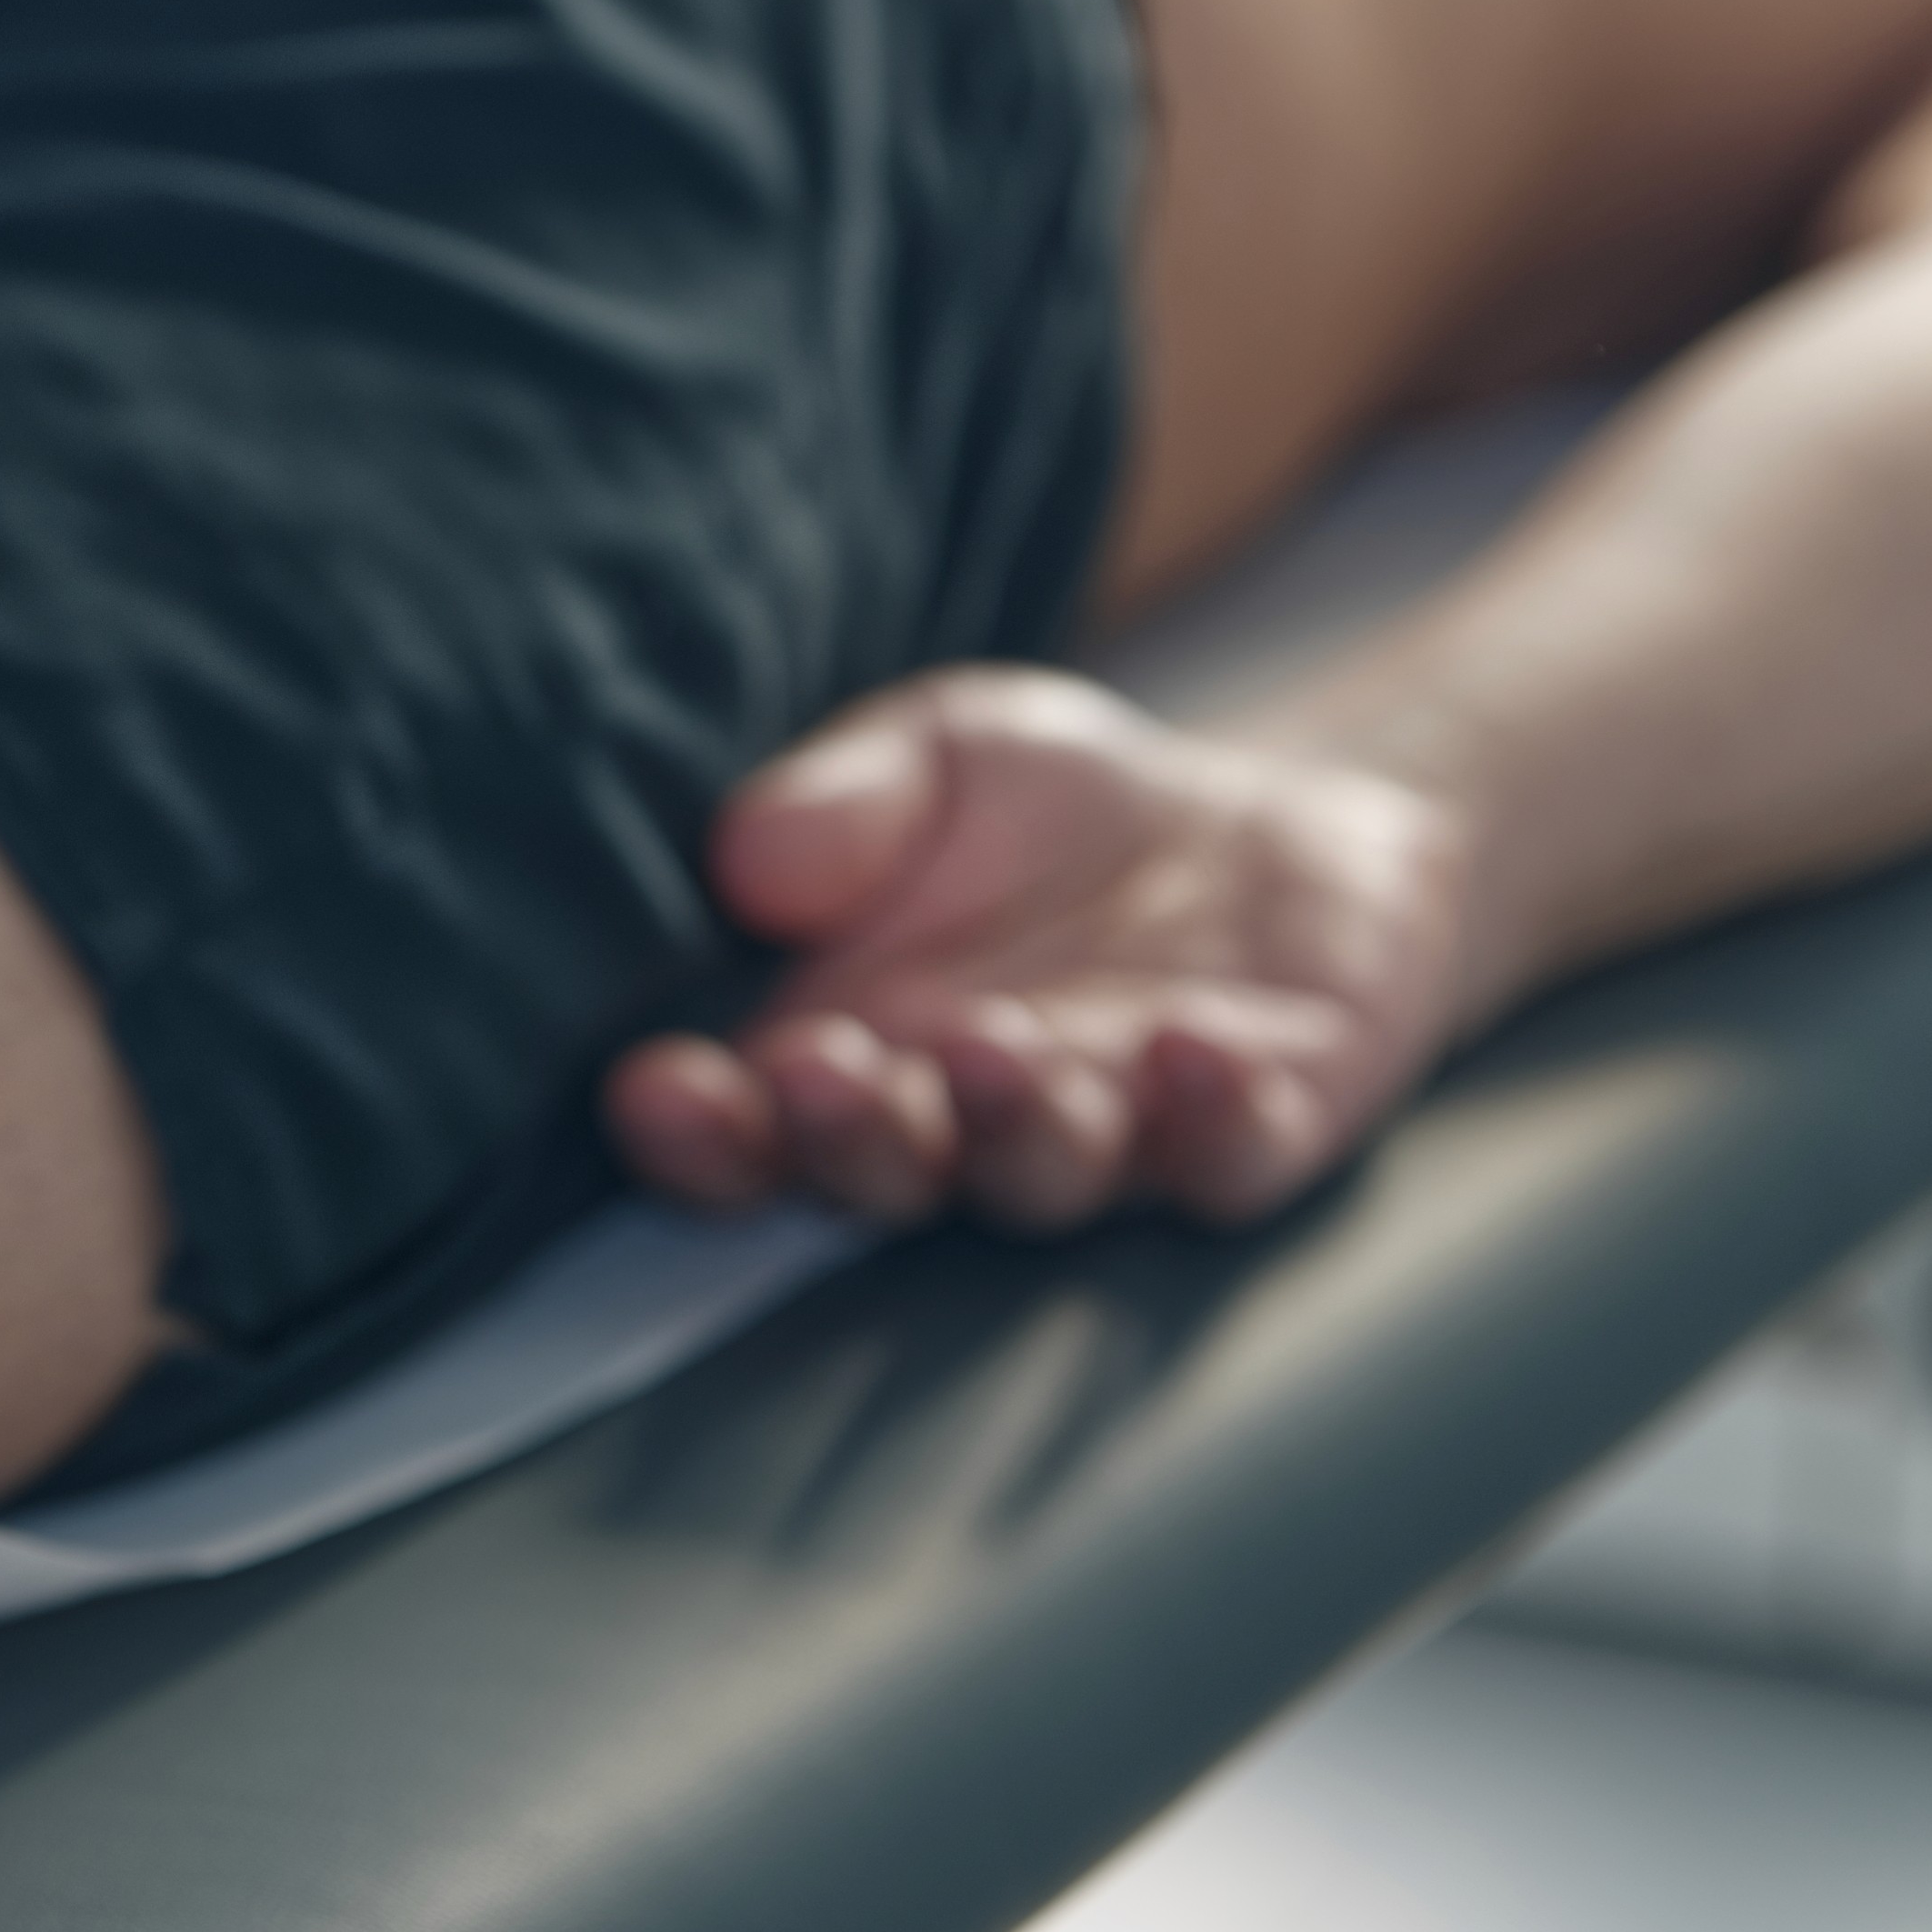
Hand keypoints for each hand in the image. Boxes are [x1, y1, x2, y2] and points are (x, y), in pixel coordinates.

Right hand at [605, 668, 1475, 1231]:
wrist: (1275, 829)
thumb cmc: (1059, 813)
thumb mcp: (938, 753)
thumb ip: (844, 798)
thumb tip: (747, 860)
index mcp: (843, 1056)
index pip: (742, 1136)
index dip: (693, 1134)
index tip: (657, 1085)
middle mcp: (960, 1127)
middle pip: (879, 1178)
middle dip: (846, 1133)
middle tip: (824, 1069)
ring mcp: (1109, 1141)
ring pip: (1042, 1178)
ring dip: (1012, 1126)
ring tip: (994, 1046)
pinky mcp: (1258, 1130)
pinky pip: (1230, 1156)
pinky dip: (1212, 1118)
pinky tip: (1187, 1049)